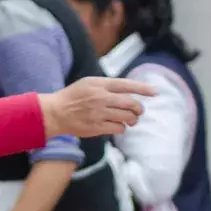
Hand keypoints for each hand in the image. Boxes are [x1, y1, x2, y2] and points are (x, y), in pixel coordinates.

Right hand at [40, 78, 155, 138]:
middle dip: (139, 109)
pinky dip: (122, 128)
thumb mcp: (88, 83)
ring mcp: (99, 113)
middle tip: (139, 111)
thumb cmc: (73, 96)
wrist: (56, 112)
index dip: (143, 88)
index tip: (155, 92)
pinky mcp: (97, 127)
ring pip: (127, 117)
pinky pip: (119, 128)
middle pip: (131, 103)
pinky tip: (118, 126)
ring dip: (132, 119)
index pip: (126, 85)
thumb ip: (107, 85)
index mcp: (100, 84)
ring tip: (130, 120)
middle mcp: (101, 98)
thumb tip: (129, 91)